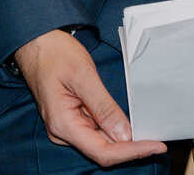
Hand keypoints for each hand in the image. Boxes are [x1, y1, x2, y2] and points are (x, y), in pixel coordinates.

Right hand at [13, 30, 166, 166]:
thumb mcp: (84, 76)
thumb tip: (124, 135)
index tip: (155, 146)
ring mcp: (67, 125)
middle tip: (157, 141)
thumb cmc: (54, 54)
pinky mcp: (71, 118)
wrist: (36, 42)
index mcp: (63, 123)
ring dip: (123, 139)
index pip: (102, 151)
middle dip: (130, 147)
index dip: (131, 152)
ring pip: (100, 141)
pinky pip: (95, 130)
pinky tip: (127, 122)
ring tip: (147, 131)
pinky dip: (112, 128)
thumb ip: (103, 107)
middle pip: (103, 150)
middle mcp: (63, 130)